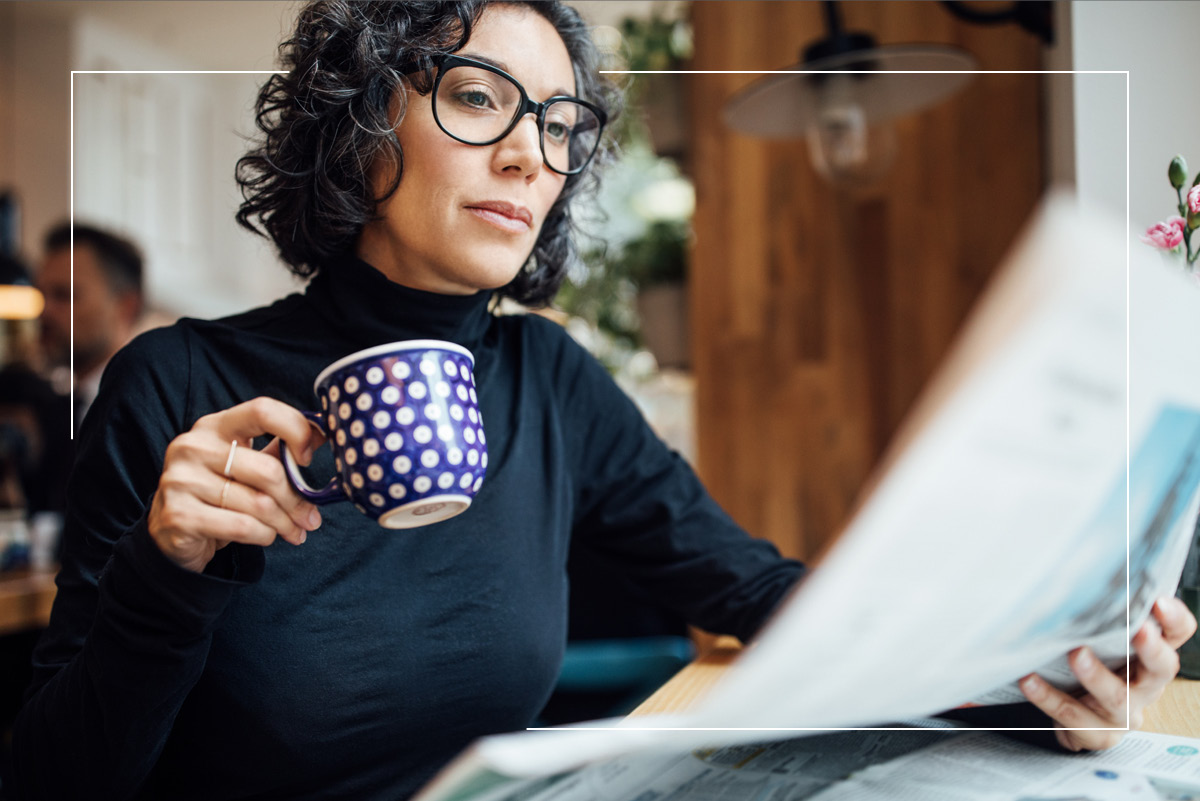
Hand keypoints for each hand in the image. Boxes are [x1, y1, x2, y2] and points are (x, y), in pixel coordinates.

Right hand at [148, 397, 324, 572]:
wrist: (172, 535)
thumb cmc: (217, 495)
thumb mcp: (246, 465)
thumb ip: (280, 449)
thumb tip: (324, 431)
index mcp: (214, 426)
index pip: (263, 410)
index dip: (296, 431)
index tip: (307, 457)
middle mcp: (193, 446)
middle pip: (268, 470)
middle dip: (296, 500)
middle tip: (310, 518)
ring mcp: (181, 480)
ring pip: (259, 504)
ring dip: (284, 523)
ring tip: (293, 531)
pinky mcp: (179, 515)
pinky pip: (242, 526)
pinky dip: (263, 535)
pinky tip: (265, 536)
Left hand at [1019, 596, 1197, 750]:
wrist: (1080, 718)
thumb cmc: (1095, 665)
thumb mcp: (1103, 640)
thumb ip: (1100, 614)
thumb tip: (1074, 570)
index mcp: (1151, 655)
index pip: (1177, 634)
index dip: (1174, 620)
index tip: (1158, 602)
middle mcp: (1145, 684)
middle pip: (1162, 668)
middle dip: (1152, 650)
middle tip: (1139, 630)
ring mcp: (1124, 712)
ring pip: (1117, 698)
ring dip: (1096, 676)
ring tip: (1075, 654)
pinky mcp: (1098, 732)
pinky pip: (1073, 717)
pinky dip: (1048, 697)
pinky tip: (1029, 680)